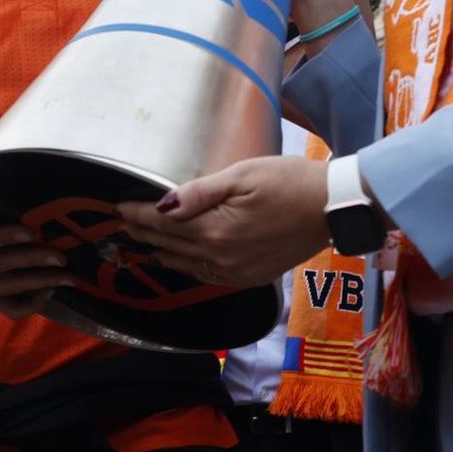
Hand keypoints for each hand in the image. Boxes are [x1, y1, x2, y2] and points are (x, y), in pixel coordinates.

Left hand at [118, 156, 331, 287]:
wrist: (333, 208)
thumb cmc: (290, 182)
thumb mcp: (242, 175)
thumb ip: (200, 193)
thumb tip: (163, 204)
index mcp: (216, 229)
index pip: (163, 223)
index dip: (138, 214)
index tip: (118, 207)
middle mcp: (221, 257)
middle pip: (170, 245)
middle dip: (143, 234)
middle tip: (122, 224)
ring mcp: (236, 271)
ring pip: (186, 265)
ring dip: (161, 253)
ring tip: (142, 245)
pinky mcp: (251, 277)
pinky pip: (208, 277)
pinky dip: (188, 267)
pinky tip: (181, 262)